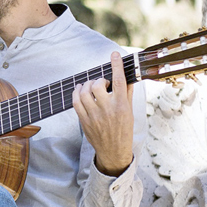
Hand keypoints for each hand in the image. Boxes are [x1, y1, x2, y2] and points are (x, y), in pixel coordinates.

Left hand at [73, 51, 134, 176]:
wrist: (114, 151)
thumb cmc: (123, 131)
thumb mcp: (130, 112)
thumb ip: (127, 94)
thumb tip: (128, 77)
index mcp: (122, 106)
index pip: (119, 81)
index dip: (116, 65)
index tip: (114, 54)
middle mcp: (108, 110)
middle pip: (97, 85)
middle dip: (98, 80)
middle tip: (101, 83)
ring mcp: (94, 116)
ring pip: (84, 93)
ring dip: (85, 85)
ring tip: (89, 86)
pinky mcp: (84, 121)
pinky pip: (75, 102)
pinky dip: (76, 93)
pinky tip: (79, 91)